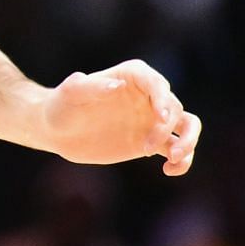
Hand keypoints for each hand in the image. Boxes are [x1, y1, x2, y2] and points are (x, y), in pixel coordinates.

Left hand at [41, 60, 200, 174]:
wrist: (55, 130)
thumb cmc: (61, 105)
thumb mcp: (70, 93)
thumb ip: (91, 86)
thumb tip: (117, 85)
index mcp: (132, 75)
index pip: (156, 83)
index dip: (163, 98)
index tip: (160, 117)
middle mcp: (148, 95)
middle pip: (174, 107)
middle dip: (168, 126)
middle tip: (150, 147)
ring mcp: (152, 119)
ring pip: (188, 126)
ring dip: (189, 141)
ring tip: (174, 157)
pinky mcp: (152, 141)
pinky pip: (178, 149)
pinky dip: (183, 160)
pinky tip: (170, 170)